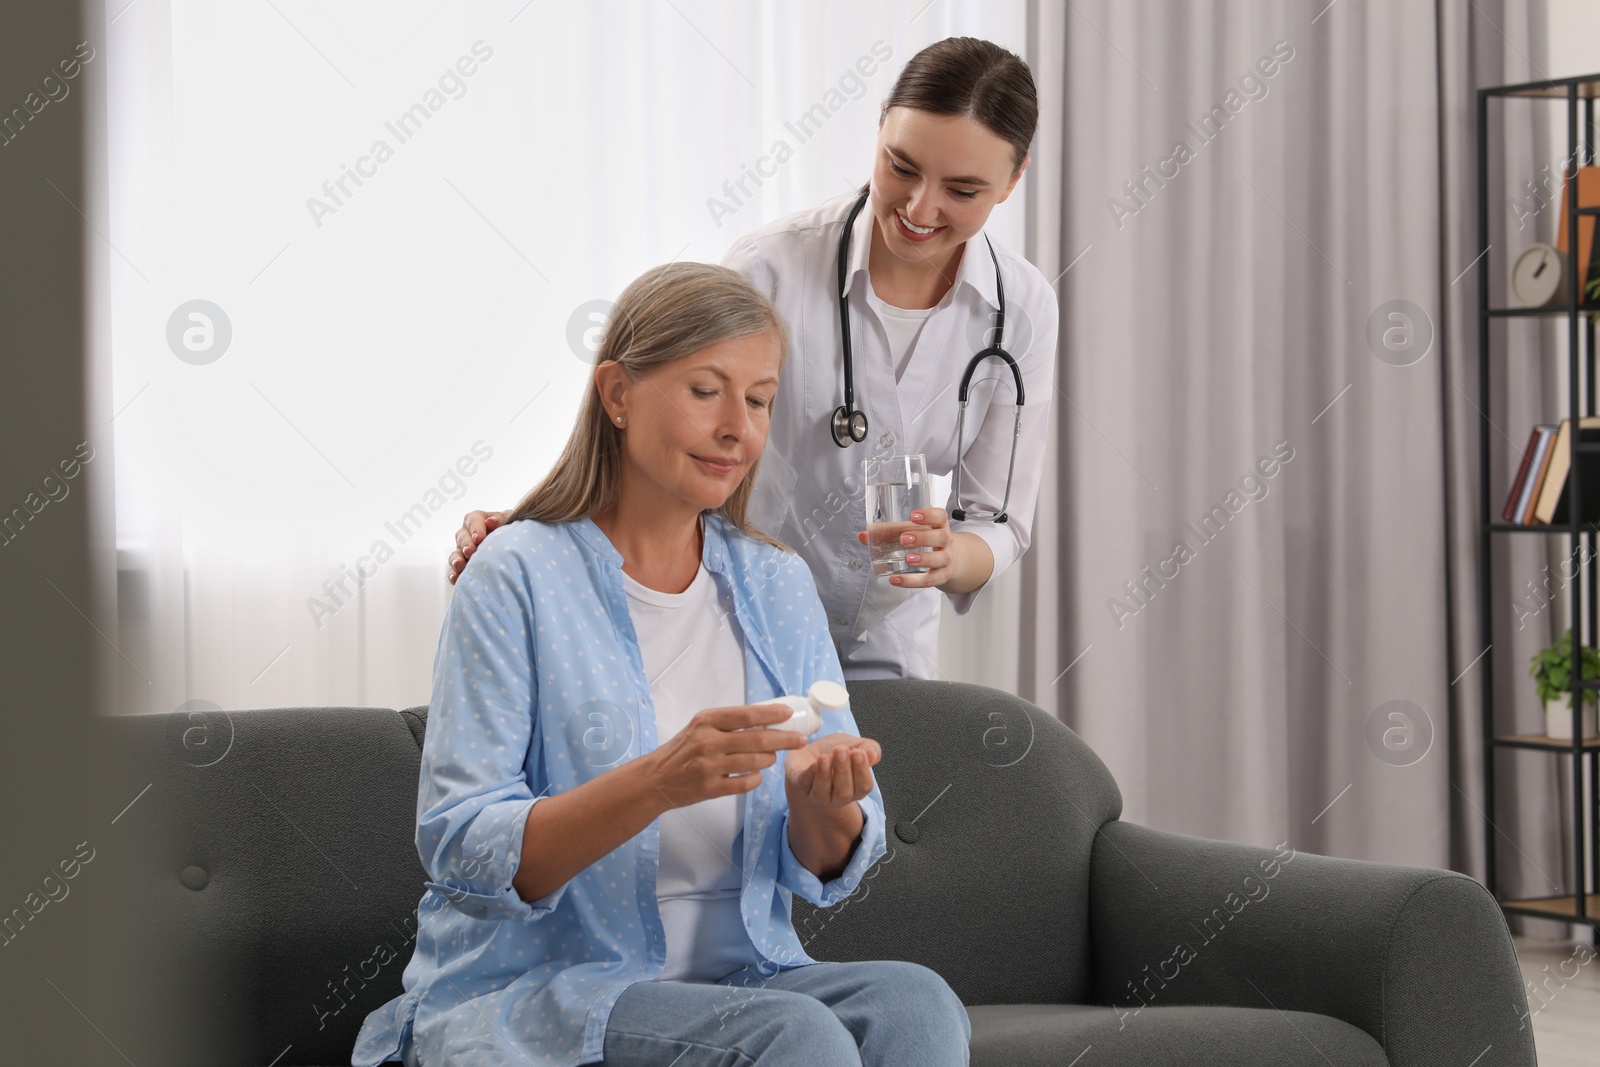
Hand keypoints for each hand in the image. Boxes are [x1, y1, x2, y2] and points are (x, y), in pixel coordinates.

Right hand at [449, 509, 510, 583]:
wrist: (515, 548)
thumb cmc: (511, 530)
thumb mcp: (510, 521)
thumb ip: (502, 518)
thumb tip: (492, 521)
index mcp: (478, 520)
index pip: (473, 520)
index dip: (475, 529)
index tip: (479, 538)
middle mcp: (467, 535)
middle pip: (462, 537)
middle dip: (466, 545)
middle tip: (471, 551)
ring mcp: (463, 551)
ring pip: (455, 554)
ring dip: (456, 560)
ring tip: (459, 565)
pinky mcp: (462, 567)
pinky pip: (454, 571)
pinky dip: (454, 574)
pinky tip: (457, 579)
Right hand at [641, 704, 805, 810]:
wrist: (655, 779)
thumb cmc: (682, 750)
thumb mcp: (699, 727)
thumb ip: (727, 722)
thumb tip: (765, 718)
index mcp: (706, 721)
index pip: (747, 714)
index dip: (772, 714)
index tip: (789, 714)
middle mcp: (708, 741)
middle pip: (758, 739)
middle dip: (785, 739)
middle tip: (800, 739)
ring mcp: (710, 766)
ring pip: (755, 761)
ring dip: (770, 759)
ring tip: (772, 757)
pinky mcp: (711, 788)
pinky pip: (746, 783)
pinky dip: (756, 778)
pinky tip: (756, 774)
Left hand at [784, 732, 880, 809]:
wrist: (810, 752)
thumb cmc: (836, 752)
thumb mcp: (857, 745)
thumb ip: (870, 749)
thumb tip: (873, 755)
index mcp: (855, 788)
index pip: (863, 786)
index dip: (862, 771)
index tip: (858, 752)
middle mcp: (837, 796)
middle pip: (843, 792)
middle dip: (843, 771)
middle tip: (841, 750)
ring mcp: (817, 793)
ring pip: (822, 793)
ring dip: (824, 775)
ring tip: (826, 757)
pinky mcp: (799, 784)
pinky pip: (804, 784)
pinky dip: (809, 775)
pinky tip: (813, 763)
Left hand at [857, 506, 952, 587]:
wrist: (951, 561)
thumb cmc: (927, 542)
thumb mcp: (913, 533)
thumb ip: (888, 533)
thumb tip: (864, 536)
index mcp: (938, 526)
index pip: (940, 517)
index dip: (929, 515)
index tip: (913, 515)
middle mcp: (945, 542)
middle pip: (941, 537)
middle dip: (923, 538)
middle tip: (904, 539)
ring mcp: (945, 560)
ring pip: (940, 559)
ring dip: (923, 559)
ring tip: (907, 558)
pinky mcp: (941, 576)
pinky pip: (930, 580)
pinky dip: (912, 581)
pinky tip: (897, 580)